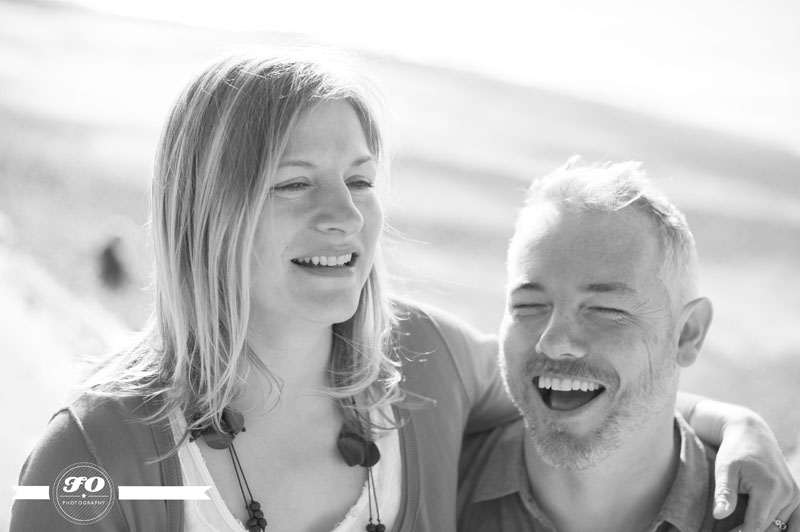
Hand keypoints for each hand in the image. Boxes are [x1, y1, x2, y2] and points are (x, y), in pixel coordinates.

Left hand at [711, 407, 799, 531]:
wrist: (751, 433)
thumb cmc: (734, 451)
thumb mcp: (724, 469)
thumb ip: (724, 493)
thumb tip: (718, 515)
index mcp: (769, 488)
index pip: (757, 525)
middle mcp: (787, 493)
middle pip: (768, 528)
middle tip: (729, 530)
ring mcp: (794, 495)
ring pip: (779, 526)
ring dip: (762, 529)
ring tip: (738, 527)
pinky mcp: (796, 495)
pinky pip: (793, 521)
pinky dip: (780, 527)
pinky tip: (763, 527)